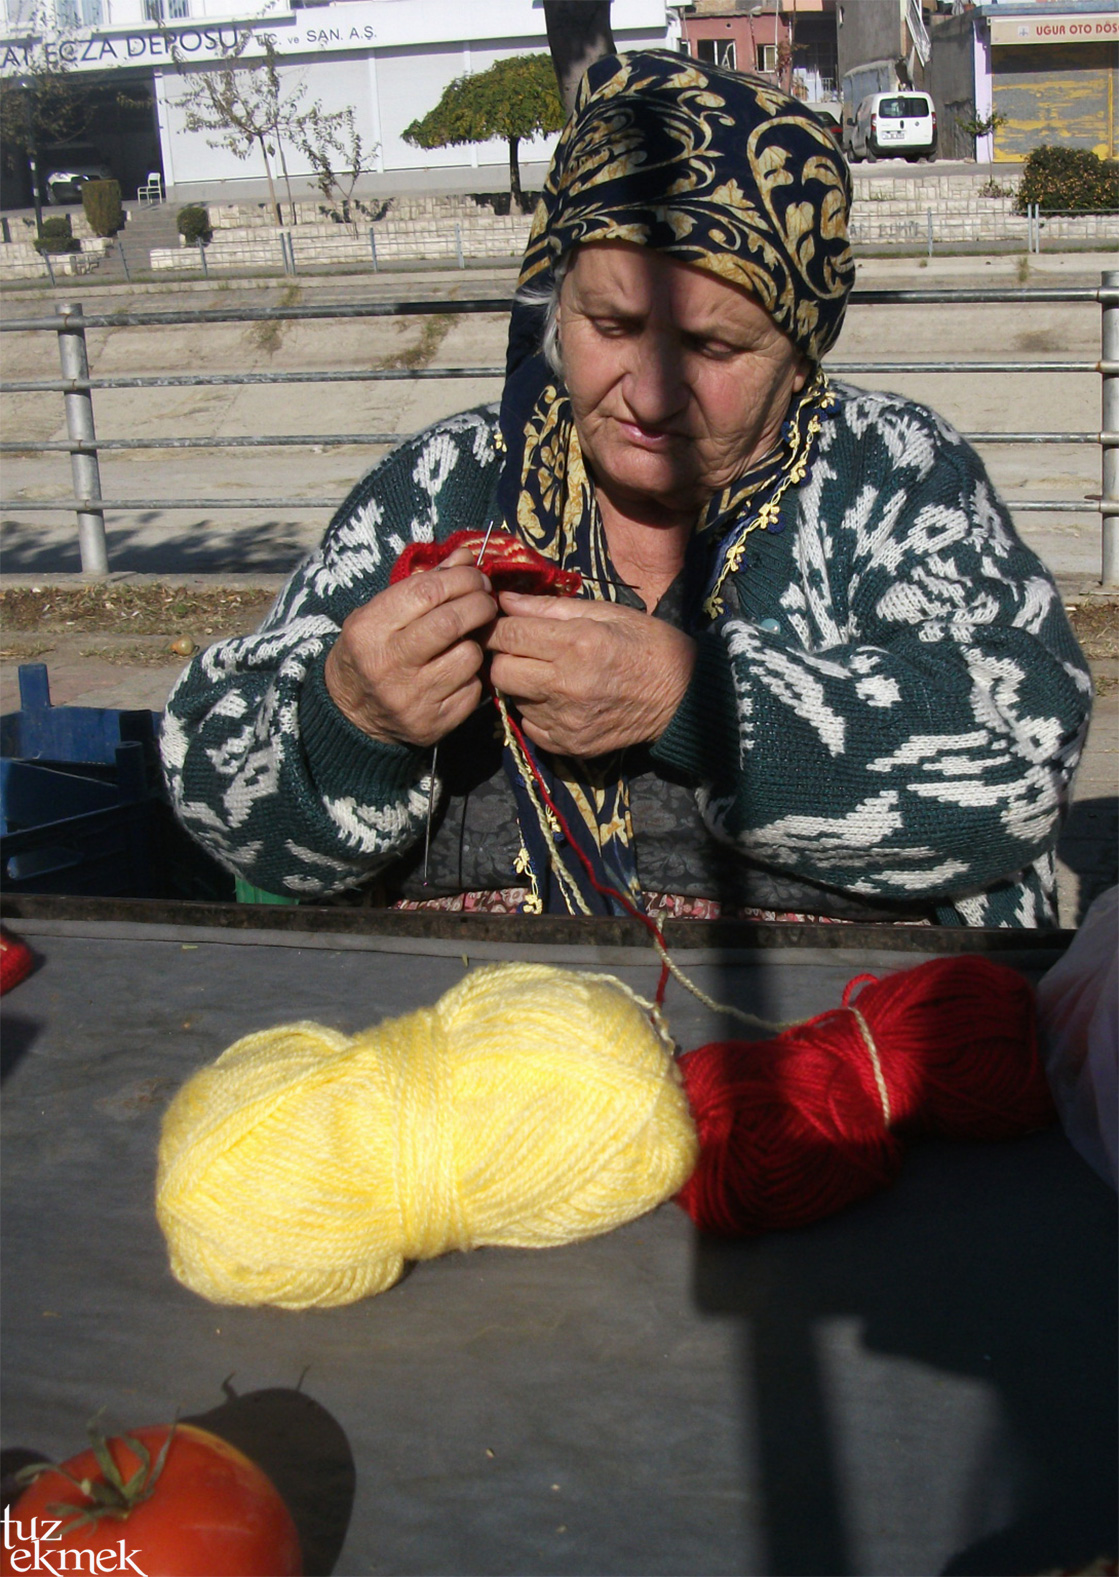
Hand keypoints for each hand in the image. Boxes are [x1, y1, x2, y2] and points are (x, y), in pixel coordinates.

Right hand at [324, 550, 496, 746]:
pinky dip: (472, 675)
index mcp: (369, 628)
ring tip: (465, 640)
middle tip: (485, 601)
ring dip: (476, 642)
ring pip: (468, 656)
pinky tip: (457, 672)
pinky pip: (472, 689)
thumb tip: (465, 557)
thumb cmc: (371, 650)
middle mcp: (388, 663)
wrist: (352, 713)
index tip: (475, 578)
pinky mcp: (433, 723)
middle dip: (479, 604)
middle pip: (452, 622)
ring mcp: (411, 698)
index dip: (462, 579)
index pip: (428, 591)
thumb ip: (424, 583)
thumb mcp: (381, 611)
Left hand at [484, 591, 695, 756]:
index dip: (497, 627)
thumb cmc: (646, 644)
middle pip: (500, 672)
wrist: (683, 696)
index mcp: (576, 644)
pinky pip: (530, 727)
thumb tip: (505, 600)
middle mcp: (566, 685)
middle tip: (523, 651)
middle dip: (504, 658)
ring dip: (522, 685)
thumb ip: (549, 607)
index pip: (508, 635)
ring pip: (514, 700)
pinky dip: (536, 712)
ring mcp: (566, 721)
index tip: (502, 625)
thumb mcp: (604, 612)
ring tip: (548, 675)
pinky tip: (558, 700)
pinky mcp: (569, 745)